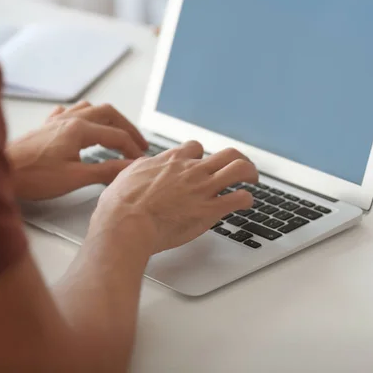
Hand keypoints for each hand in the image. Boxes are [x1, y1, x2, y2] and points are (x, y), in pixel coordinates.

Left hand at [7, 101, 147, 200]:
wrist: (1, 172)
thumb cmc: (32, 176)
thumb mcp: (75, 177)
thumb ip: (105, 171)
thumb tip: (129, 167)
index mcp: (79, 130)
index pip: (116, 135)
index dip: (132, 149)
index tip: (139, 161)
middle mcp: (69, 120)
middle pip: (108, 114)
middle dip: (127, 127)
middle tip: (138, 143)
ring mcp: (57, 122)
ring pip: (90, 109)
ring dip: (108, 119)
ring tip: (117, 132)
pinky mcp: (46, 128)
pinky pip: (70, 113)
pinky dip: (84, 116)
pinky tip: (83, 124)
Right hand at [88, 141, 258, 253]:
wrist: (126, 224)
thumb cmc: (119, 207)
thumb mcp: (124, 178)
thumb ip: (137, 171)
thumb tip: (136, 170)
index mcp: (169, 162)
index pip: (193, 147)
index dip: (201, 156)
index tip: (202, 164)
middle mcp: (189, 170)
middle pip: (224, 153)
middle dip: (236, 158)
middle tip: (240, 168)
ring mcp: (202, 188)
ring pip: (239, 168)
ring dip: (250, 173)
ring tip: (253, 179)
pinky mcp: (209, 209)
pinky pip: (239, 198)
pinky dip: (246, 199)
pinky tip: (246, 203)